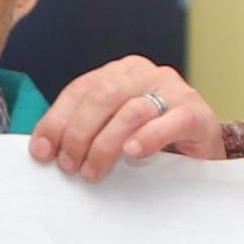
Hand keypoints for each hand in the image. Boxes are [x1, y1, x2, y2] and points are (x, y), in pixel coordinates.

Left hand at [23, 58, 232, 181]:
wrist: (201, 155)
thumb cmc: (150, 144)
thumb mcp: (112, 132)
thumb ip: (84, 131)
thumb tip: (43, 149)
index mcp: (120, 72)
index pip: (81, 89)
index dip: (57, 120)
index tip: (42, 151)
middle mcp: (146, 74)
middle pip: (103, 96)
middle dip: (78, 134)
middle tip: (69, 166)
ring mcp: (174, 90)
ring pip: (132, 110)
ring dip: (106, 143)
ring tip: (93, 171)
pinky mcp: (197, 113)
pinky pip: (171, 121)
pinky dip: (149, 137)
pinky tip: (133, 153)